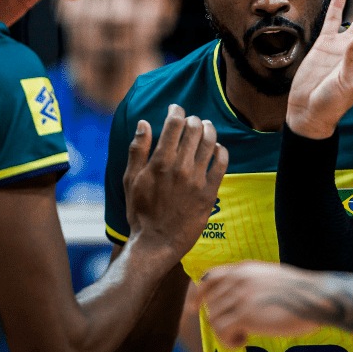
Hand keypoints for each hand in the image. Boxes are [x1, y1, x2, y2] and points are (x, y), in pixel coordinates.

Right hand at [124, 105, 228, 257]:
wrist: (156, 243)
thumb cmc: (140, 212)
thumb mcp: (130, 180)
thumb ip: (137, 150)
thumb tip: (144, 124)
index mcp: (159, 162)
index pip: (174, 124)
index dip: (176, 111)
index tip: (176, 108)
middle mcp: (180, 167)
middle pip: (194, 129)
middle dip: (193, 119)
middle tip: (192, 120)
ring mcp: (197, 179)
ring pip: (210, 142)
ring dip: (209, 129)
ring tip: (206, 128)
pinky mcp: (210, 192)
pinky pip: (222, 163)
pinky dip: (221, 150)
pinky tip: (217, 148)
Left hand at [197, 261, 322, 348]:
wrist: (315, 299)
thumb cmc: (300, 293)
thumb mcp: (271, 278)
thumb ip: (252, 283)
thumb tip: (236, 300)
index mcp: (244, 269)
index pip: (210, 277)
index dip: (199, 294)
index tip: (193, 308)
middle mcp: (238, 279)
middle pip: (211, 304)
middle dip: (221, 320)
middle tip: (241, 329)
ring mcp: (240, 296)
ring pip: (214, 319)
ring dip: (226, 333)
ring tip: (245, 336)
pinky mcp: (245, 314)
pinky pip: (221, 332)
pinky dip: (229, 341)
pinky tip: (244, 341)